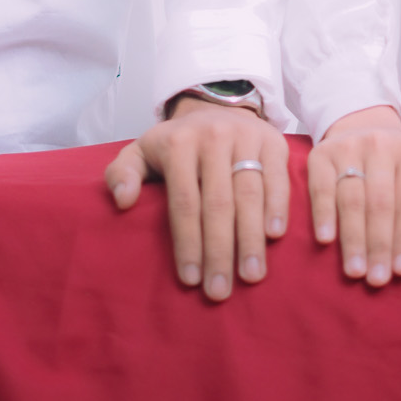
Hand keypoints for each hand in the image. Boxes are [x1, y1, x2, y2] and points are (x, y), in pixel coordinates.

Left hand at [105, 99, 290, 301]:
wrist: (215, 108)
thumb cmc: (176, 145)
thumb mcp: (141, 152)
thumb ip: (122, 173)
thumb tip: (122, 200)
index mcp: (179, 144)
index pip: (184, 201)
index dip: (187, 242)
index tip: (190, 280)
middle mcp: (213, 137)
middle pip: (218, 203)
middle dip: (219, 251)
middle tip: (219, 292)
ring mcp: (246, 137)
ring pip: (249, 194)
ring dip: (250, 239)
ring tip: (251, 276)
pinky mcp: (273, 140)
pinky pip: (277, 178)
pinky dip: (277, 208)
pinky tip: (274, 237)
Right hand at [309, 106, 400, 285]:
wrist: (362, 128)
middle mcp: (379, 144)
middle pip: (380, 203)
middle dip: (379, 244)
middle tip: (378, 280)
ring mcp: (348, 147)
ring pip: (351, 199)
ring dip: (353, 238)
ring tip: (355, 271)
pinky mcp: (321, 154)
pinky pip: (320, 187)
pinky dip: (322, 214)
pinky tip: (326, 240)